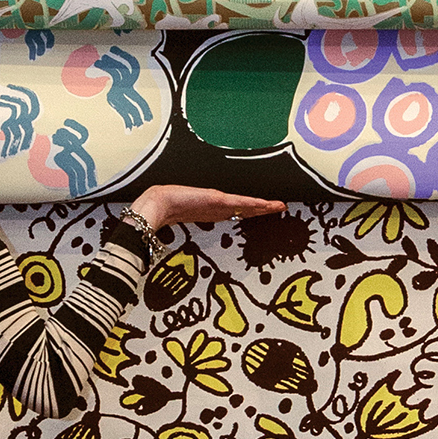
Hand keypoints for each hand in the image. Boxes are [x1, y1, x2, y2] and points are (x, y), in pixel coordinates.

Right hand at [128, 186, 286, 229]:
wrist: (157, 204)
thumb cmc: (165, 211)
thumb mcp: (182, 221)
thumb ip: (189, 226)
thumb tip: (190, 239)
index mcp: (212, 209)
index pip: (236, 210)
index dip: (251, 210)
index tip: (264, 211)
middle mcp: (218, 204)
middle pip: (246, 206)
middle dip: (263, 208)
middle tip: (280, 207)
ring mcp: (219, 201)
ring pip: (247, 204)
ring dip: (263, 206)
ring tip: (278, 206)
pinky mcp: (218, 200)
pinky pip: (240, 203)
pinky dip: (254, 204)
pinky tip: (265, 205)